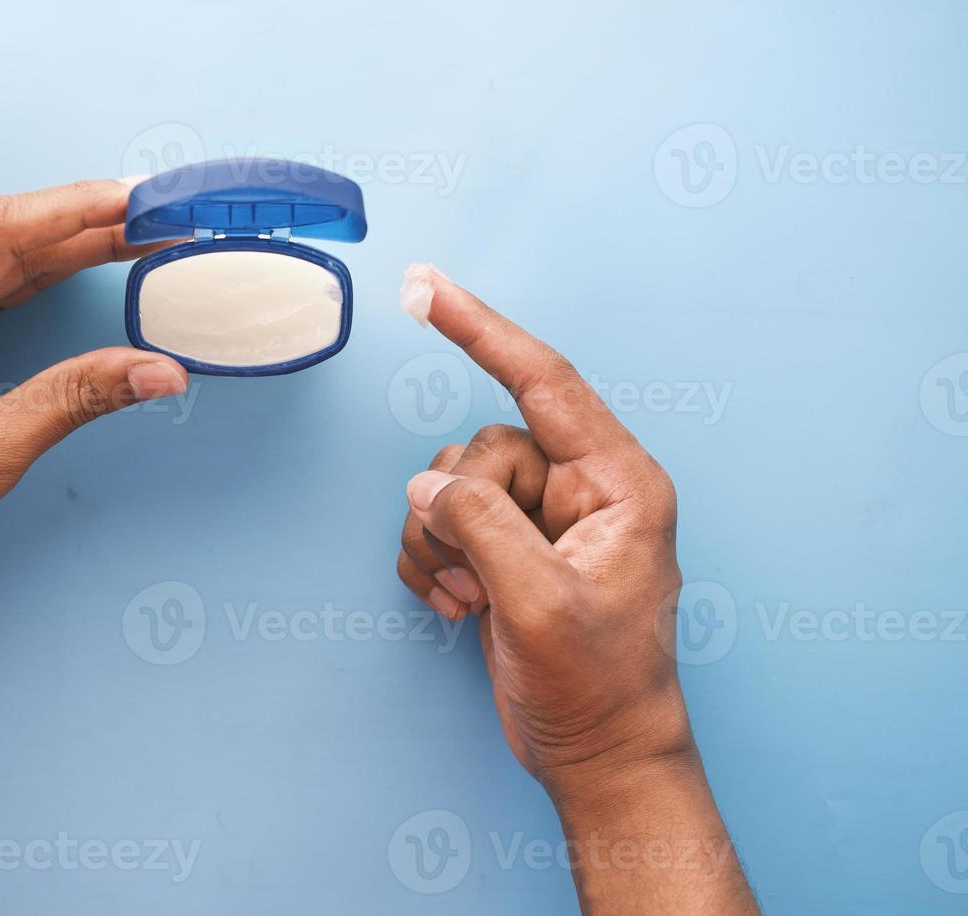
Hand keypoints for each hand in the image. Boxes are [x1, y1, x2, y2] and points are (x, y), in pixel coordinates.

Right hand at [396, 267, 692, 795]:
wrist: (597, 756)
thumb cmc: (599, 688)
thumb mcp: (543, 604)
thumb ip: (484, 527)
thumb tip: (429, 486)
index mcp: (619, 482)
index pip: (542, 381)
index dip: (480, 329)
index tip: (425, 287)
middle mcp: (580, 488)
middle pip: (482, 448)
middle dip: (460, 512)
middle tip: (480, 578)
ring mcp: (539, 519)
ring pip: (451, 484)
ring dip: (442, 544)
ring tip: (475, 599)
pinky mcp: (506, 549)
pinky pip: (440, 519)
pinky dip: (432, 562)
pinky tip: (460, 606)